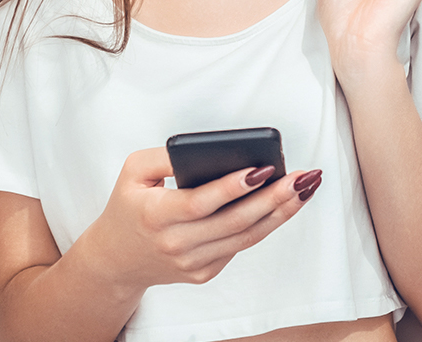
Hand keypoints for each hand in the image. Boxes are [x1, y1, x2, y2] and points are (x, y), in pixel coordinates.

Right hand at [78, 147, 320, 290]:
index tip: (262, 169)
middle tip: (302, 177)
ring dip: (280, 212)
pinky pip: (240, 246)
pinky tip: (286, 204)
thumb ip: (166, 156)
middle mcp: (175, 244)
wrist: (116, 259)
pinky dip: (266, 224)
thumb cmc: (129, 205)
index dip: (232, 187)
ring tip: (305, 188)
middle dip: (272, 198)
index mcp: (155, 215)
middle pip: (233, 222)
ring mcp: (191, 263)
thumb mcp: (134, 171)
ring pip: (244, 237)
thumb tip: (208, 148)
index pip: (200, 203)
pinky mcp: (204, 273)